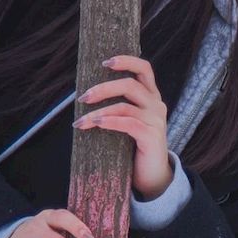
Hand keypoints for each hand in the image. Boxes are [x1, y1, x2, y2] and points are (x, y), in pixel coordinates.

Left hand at [74, 53, 172, 200]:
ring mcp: (156, 120)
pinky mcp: (152, 136)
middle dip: (103, 89)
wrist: (152, 176)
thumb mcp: (128, 121)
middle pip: (130, 85)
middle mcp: (157, 105)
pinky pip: (127, 123)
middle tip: (83, 98)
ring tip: (80, 122)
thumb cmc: (134, 147)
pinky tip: (95, 125)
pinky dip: (109, 122)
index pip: (144, 68)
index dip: (126, 61)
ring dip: (98, 112)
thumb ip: (118, 106)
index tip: (105, 63)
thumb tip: (87, 94)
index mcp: (152, 96)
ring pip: (124, 106)